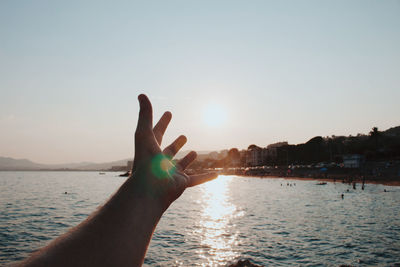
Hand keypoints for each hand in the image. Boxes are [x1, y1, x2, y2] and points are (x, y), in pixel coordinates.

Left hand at [131, 94, 216, 209]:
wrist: (150, 190)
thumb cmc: (146, 161)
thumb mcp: (144, 134)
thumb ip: (145, 115)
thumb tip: (141, 94)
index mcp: (151, 150)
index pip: (157, 133)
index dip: (162, 123)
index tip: (168, 113)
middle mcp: (161, 162)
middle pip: (169, 151)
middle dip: (175, 144)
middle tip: (183, 136)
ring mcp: (171, 174)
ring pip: (181, 166)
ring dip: (187, 160)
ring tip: (194, 152)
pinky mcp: (181, 183)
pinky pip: (197, 180)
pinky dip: (207, 177)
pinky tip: (217, 175)